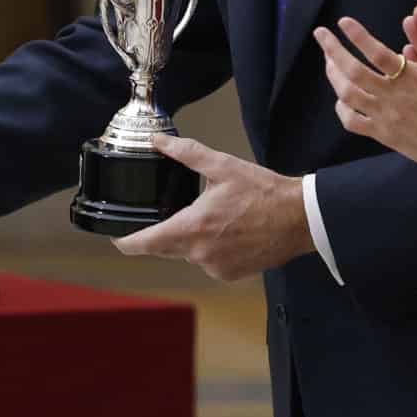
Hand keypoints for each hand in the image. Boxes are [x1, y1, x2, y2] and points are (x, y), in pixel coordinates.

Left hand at [110, 135, 310, 280]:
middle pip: (165, 249)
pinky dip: (211, 250)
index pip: (146, 243)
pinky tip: (227, 233)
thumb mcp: (222, 166)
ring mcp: (215, 267)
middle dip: (161, 235)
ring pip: (189, 255)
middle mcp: (200, 253)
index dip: (127, 242)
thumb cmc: (263, 193)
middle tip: (166, 217)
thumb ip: (186, 153)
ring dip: (191, 240)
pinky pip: (209, 262)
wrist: (299, 219)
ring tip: (213, 219)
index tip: (117, 239)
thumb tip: (159, 142)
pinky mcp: (230, 274)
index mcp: (192, 227)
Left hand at [314, 16, 416, 204]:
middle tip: (320, 34)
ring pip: (347, 94)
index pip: (376, 52)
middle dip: (332, 50)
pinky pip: (352, 121)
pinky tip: (340, 97)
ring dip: (333, 74)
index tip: (343, 22)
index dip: (357, 35)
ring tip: (328, 60)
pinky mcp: (383, 134)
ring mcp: (384, 117)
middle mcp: (392, 97)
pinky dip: (341, 108)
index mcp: (412, 80)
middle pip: (352, 71)